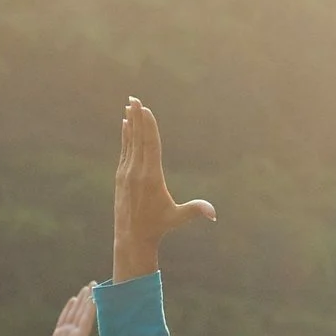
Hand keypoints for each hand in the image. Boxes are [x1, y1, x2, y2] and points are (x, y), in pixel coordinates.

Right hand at [41, 285, 96, 335]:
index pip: (87, 317)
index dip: (91, 304)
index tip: (97, 292)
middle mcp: (76, 333)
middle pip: (83, 311)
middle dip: (88, 297)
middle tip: (94, 283)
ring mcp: (68, 333)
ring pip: (75, 312)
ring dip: (80, 301)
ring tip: (85, 288)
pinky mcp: (60, 335)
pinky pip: (64, 318)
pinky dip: (68, 309)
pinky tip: (72, 301)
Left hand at [112, 97, 214, 282]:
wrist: (131, 237)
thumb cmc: (158, 226)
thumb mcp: (177, 218)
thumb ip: (195, 211)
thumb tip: (214, 214)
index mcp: (150, 177)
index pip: (150, 146)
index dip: (148, 126)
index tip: (145, 109)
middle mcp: (136, 172)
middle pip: (138, 139)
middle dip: (136, 118)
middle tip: (134, 98)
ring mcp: (126, 173)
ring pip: (129, 142)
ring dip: (130, 122)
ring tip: (129, 105)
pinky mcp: (121, 176)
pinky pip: (124, 150)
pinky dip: (126, 136)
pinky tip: (125, 124)